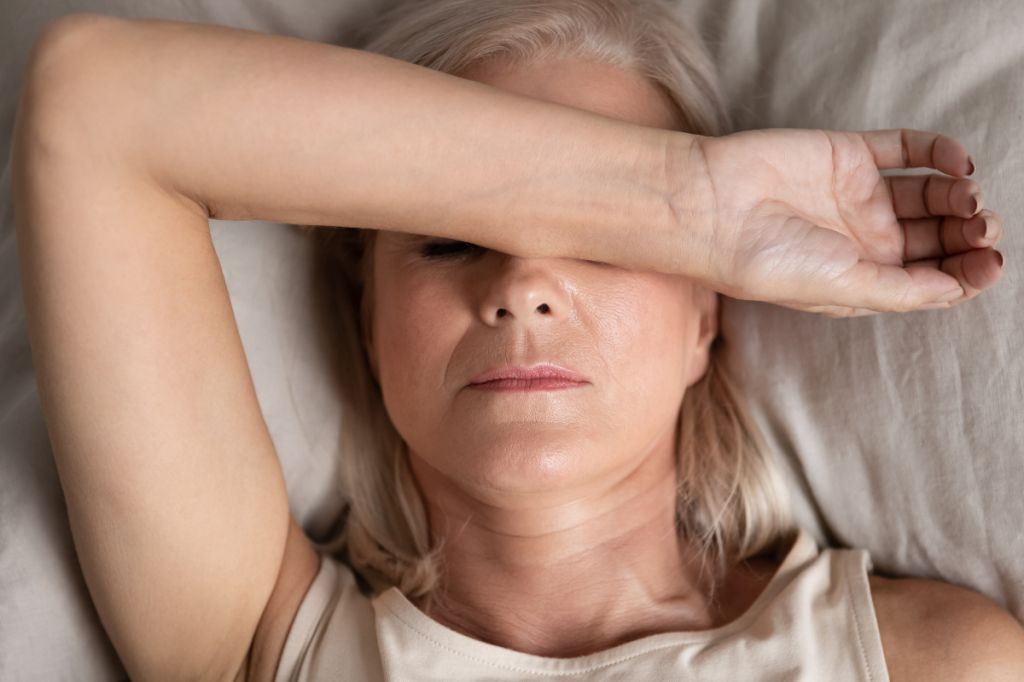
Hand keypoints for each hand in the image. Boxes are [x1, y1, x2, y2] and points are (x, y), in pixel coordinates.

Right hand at [688, 128, 1003, 316]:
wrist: (712, 207)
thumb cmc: (764, 261)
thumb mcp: (841, 290)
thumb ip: (902, 290)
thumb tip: (957, 288)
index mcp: (860, 280)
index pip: (929, 279)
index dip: (966, 273)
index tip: (989, 264)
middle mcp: (863, 240)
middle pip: (937, 236)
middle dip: (969, 234)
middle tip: (984, 227)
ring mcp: (857, 196)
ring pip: (930, 194)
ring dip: (960, 195)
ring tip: (969, 196)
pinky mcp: (848, 154)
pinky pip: (907, 149)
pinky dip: (939, 152)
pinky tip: (955, 162)